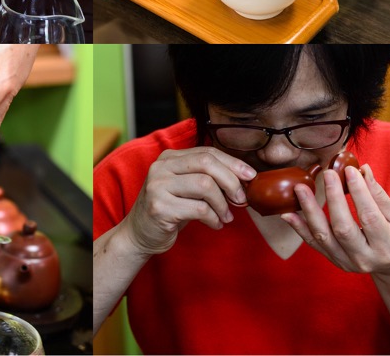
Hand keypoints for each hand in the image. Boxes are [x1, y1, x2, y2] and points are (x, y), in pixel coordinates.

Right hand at [122, 147, 256, 255]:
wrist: (139, 235)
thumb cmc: (170, 210)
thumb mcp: (186, 188)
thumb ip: (206, 176)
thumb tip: (244, 177)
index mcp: (169, 157)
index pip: (208, 152)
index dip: (232, 163)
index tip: (251, 176)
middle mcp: (161, 167)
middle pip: (207, 164)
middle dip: (231, 181)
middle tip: (242, 199)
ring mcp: (158, 186)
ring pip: (205, 185)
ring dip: (223, 204)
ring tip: (227, 216)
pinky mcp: (159, 207)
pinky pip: (199, 209)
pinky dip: (214, 218)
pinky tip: (215, 224)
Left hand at [282, 165, 389, 276]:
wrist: (386, 264)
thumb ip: (379, 194)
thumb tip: (363, 169)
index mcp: (385, 245)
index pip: (369, 217)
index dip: (359, 192)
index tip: (349, 170)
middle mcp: (364, 258)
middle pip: (343, 228)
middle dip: (333, 198)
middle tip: (327, 174)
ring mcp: (345, 261)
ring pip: (323, 236)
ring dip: (310, 211)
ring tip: (300, 189)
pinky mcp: (332, 259)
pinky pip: (312, 243)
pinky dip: (299, 228)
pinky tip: (288, 213)